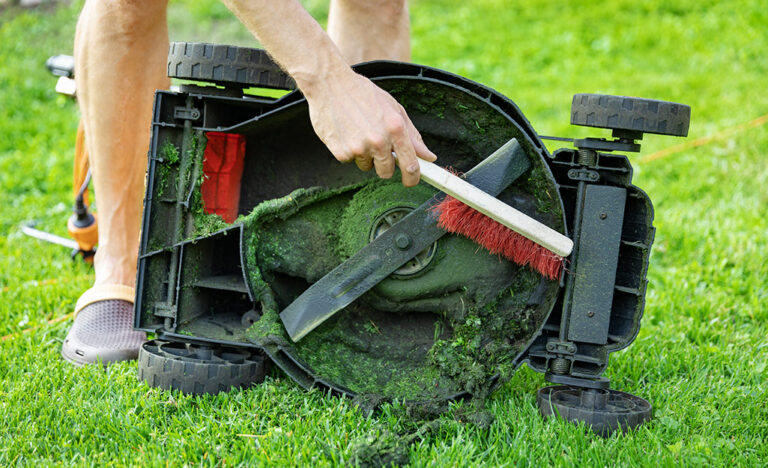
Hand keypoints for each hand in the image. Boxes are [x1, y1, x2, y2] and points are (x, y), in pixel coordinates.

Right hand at [304, 71, 436, 186]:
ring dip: (364, 155)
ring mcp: (359, 148)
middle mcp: (378, 141)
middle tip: (377, 146)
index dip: (412, 178)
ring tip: (358, 131)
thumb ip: (412, 135)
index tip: (411, 181)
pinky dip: (348, 150)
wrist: (329, 84)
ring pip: (366, 166)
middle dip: (384, 164)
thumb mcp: (394, 109)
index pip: (410, 165)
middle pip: (386, 172)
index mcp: (396, 129)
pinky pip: (349, 160)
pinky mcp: (341, 152)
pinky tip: (345, 132)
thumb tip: (428, 156)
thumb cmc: (364, 94)